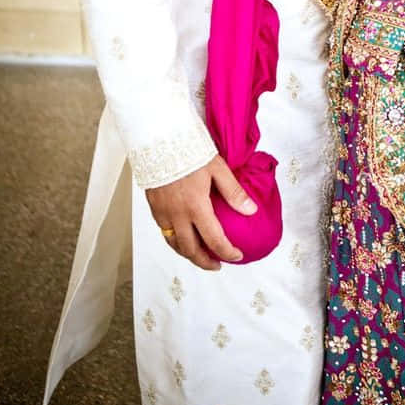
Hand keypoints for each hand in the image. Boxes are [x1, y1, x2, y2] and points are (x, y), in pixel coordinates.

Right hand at [145, 154, 256, 270]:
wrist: (160, 140)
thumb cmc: (189, 152)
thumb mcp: (217, 169)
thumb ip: (234, 192)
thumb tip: (250, 210)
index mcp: (195, 207)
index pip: (214, 240)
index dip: (227, 252)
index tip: (237, 256)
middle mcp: (177, 215)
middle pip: (190, 250)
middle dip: (205, 262)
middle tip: (218, 264)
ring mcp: (163, 213)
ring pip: (174, 245)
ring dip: (189, 254)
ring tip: (201, 255)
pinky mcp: (154, 208)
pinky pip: (164, 233)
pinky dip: (175, 241)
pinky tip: (184, 238)